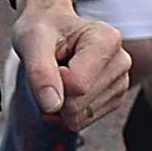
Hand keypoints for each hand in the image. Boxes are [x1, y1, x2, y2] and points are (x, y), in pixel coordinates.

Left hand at [9, 0, 136, 132]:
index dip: (52, 80)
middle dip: (56, 93)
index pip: (77, 85)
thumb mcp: (30, 40)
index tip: (50, 59)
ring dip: (61, 102)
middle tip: (53, 67)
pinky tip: (68, 85)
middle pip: (79, 104)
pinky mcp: (114, 99)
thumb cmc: (42, 30)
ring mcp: (121, 82)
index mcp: (107, 39)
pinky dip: (67, 110)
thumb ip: (39, 70)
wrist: (51, 29)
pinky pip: (82, 121)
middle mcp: (121, 61)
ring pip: (80, 117)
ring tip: (61, 73)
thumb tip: (52, 106)